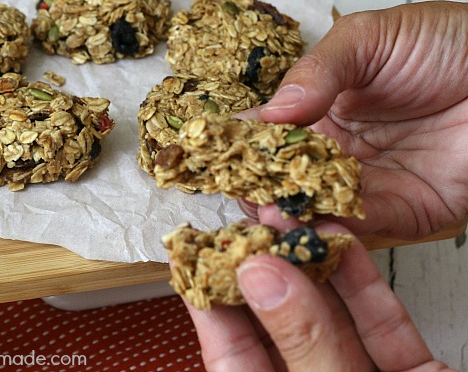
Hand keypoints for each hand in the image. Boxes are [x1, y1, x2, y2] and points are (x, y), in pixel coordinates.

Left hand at [184, 222, 453, 370]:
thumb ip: (304, 347)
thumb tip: (260, 280)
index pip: (234, 363)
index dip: (212, 309)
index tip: (195, 261)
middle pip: (281, 334)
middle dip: (265, 276)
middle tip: (248, 227)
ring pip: (333, 322)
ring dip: (314, 269)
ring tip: (289, 221)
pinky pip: (383, 327)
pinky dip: (365, 286)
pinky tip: (342, 246)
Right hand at [238, 1, 467, 238]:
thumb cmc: (447, 42)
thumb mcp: (370, 37)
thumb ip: (317, 70)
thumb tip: (268, 112)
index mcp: (319, 112)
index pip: (268, 135)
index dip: (241, 144)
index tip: (213, 152)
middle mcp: (335, 155)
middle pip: (284, 180)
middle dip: (257, 187)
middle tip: (238, 189)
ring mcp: (365, 187)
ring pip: (314, 210)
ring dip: (288, 215)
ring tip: (267, 211)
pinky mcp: (402, 214)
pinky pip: (361, 227)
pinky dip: (334, 228)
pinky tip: (312, 221)